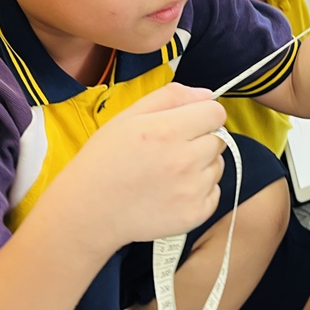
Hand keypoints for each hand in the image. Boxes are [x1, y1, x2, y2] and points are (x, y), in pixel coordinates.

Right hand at [70, 83, 226, 245]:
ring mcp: (192, 190)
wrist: (90, 211)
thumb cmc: (105, 160)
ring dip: (202, 166)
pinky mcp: (195, 214)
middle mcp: (185, 160)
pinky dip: (199, 192)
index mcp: (168, 130)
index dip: (203, 114)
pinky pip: (214, 193)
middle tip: (172, 150)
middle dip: (202, 139)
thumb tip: (207, 94)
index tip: (188, 123)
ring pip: (218, 166)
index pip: (216, 112)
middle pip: (219, 138)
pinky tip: (173, 192)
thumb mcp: (129, 116)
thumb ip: (171, 97)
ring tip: (169, 172)